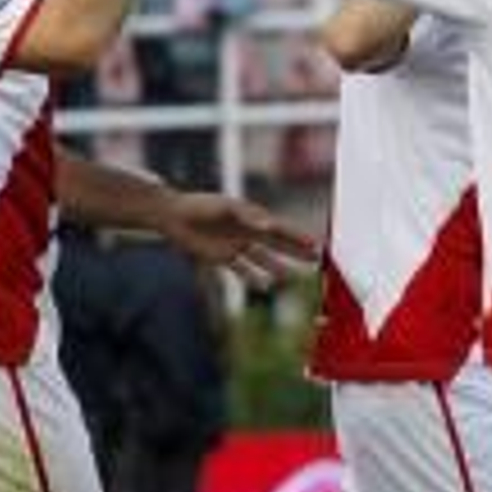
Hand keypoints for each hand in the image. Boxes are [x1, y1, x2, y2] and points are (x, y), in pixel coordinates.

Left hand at [157, 191, 318, 287]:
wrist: (173, 216)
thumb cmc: (200, 205)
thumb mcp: (226, 206)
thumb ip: (249, 215)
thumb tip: (270, 225)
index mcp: (252, 216)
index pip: (282, 228)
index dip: (300, 236)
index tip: (318, 244)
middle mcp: (247, 231)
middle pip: (278, 243)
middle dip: (297, 251)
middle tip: (317, 259)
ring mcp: (235, 244)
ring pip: (263, 258)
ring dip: (278, 267)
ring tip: (293, 277)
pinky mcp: (221, 257)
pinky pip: (243, 269)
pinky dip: (254, 277)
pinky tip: (265, 287)